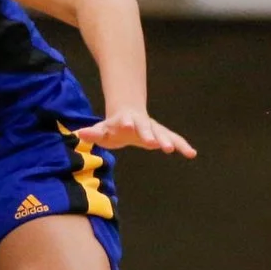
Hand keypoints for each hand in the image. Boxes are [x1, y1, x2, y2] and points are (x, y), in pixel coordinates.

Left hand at [75, 111, 196, 157]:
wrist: (128, 116)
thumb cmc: (113, 127)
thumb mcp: (101, 130)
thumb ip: (92, 133)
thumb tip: (78, 134)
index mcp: (124, 121)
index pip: (124, 122)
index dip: (126, 123)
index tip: (127, 125)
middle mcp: (141, 122)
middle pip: (146, 128)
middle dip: (150, 135)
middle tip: (156, 144)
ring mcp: (153, 127)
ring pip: (162, 133)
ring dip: (168, 141)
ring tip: (174, 150)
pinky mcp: (163, 134)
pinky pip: (174, 139)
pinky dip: (182, 145)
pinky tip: (192, 153)